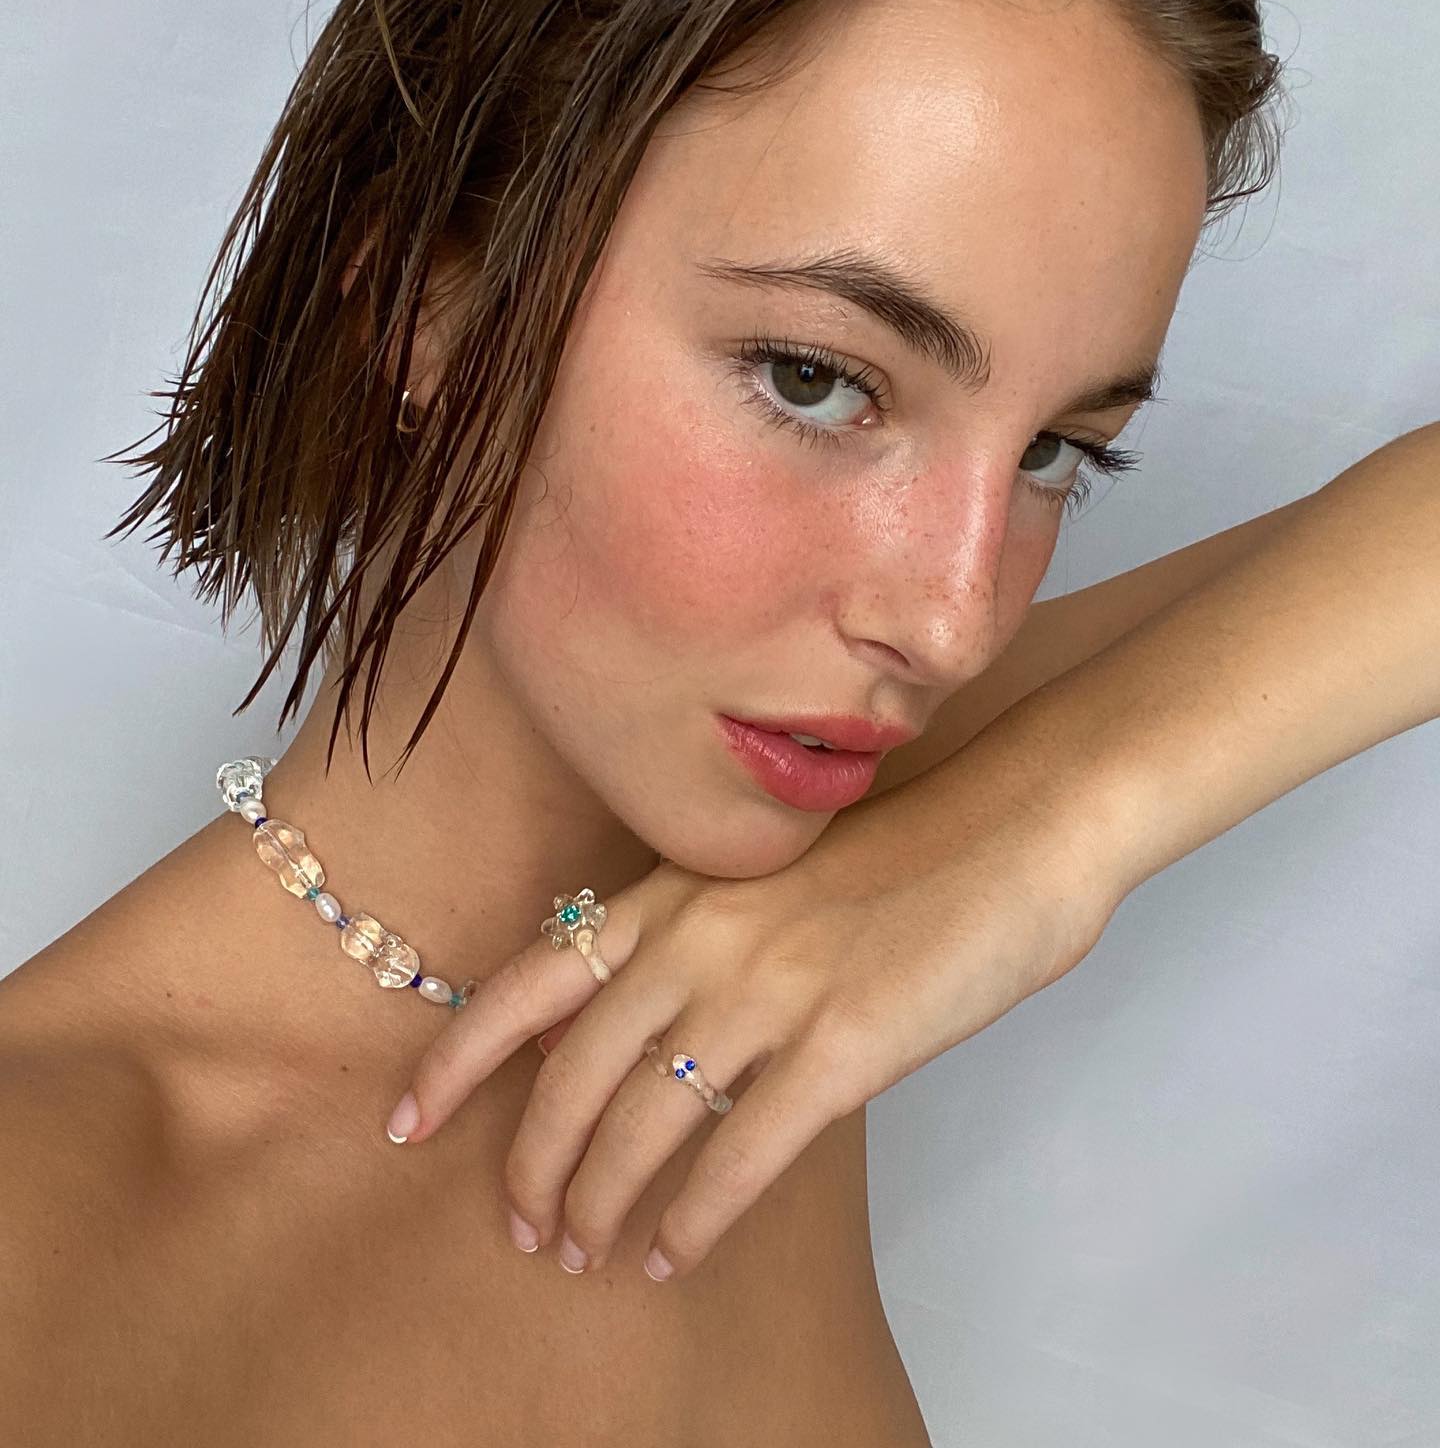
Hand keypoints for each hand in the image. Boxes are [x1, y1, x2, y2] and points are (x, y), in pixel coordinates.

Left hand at [386, 762, 1113, 1281]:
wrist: (1016, 826)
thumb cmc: (901, 850)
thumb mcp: (768, 878)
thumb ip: (696, 941)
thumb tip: (641, 1036)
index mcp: (677, 890)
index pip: (530, 979)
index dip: (457, 1057)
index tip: (407, 1122)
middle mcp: (701, 938)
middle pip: (571, 1075)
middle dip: (532, 1167)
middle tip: (522, 1228)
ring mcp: (769, 992)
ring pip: (641, 1125)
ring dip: (601, 1205)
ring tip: (586, 1254)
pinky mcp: (843, 1047)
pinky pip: (739, 1156)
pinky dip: (694, 1220)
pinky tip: (674, 1257)